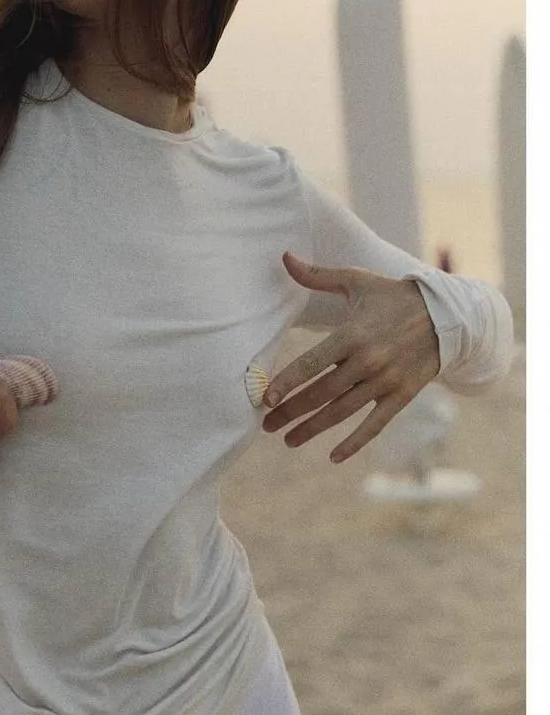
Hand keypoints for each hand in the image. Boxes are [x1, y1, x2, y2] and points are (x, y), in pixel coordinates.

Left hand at [261, 251, 440, 463]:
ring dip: (313, 429)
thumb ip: (318, 276)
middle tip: (265, 425)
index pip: (311, 364)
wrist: (448, 314)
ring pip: (342, 412)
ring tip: (287, 439)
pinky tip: (333, 456)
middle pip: (321, 393)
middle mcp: (368, 361)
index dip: (287, 384)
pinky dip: (355, 442)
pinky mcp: (401, 396)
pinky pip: (375, 424)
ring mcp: (385, 381)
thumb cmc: (393, 297)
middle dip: (291, 411)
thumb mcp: (358, 281)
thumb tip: (284, 257)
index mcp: (352, 334)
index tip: (266, 400)